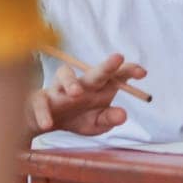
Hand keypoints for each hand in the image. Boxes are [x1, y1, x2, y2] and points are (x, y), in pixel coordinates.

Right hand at [27, 52, 145, 135]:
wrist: (46, 123)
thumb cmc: (77, 118)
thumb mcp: (96, 123)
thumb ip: (109, 119)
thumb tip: (123, 115)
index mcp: (100, 87)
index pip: (117, 75)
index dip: (129, 70)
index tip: (142, 73)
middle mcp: (82, 83)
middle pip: (95, 72)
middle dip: (107, 65)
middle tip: (118, 58)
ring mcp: (59, 88)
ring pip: (64, 75)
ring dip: (71, 82)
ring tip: (76, 93)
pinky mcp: (40, 98)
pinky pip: (40, 102)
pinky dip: (44, 112)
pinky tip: (48, 124)